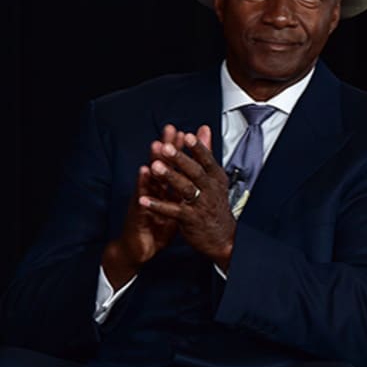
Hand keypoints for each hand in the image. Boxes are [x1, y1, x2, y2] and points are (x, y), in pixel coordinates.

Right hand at [101, 124, 183, 287]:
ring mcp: (144, 200)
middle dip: (166, 148)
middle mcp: (153, 191)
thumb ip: (182, 190)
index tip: (187, 132)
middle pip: (161, 166)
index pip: (173, 166)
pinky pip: (142, 198)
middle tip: (170, 129)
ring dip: (153, 162)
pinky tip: (143, 174)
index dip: (179, 151)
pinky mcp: (138, 213)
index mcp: (164, 189)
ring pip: (150, 178)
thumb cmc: (156, 226)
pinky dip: (143, 186)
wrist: (139, 248)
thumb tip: (194, 178)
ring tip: (157, 145)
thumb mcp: (173, 206)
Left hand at [139, 124, 237, 270]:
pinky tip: (144, 199)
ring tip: (154, 167)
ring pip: (184, 189)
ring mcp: (200, 205)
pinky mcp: (190, 220)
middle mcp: (210, 190)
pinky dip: (158, 205)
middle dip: (179, 159)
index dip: (198, 148)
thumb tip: (203, 128)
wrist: (222, 238)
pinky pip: (172, 211)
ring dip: (168, 178)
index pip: (207, 160)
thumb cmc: (215, 203)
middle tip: (165, 148)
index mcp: (215, 177)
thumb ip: (206, 152)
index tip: (187, 135)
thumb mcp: (214, 177)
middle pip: (195, 172)